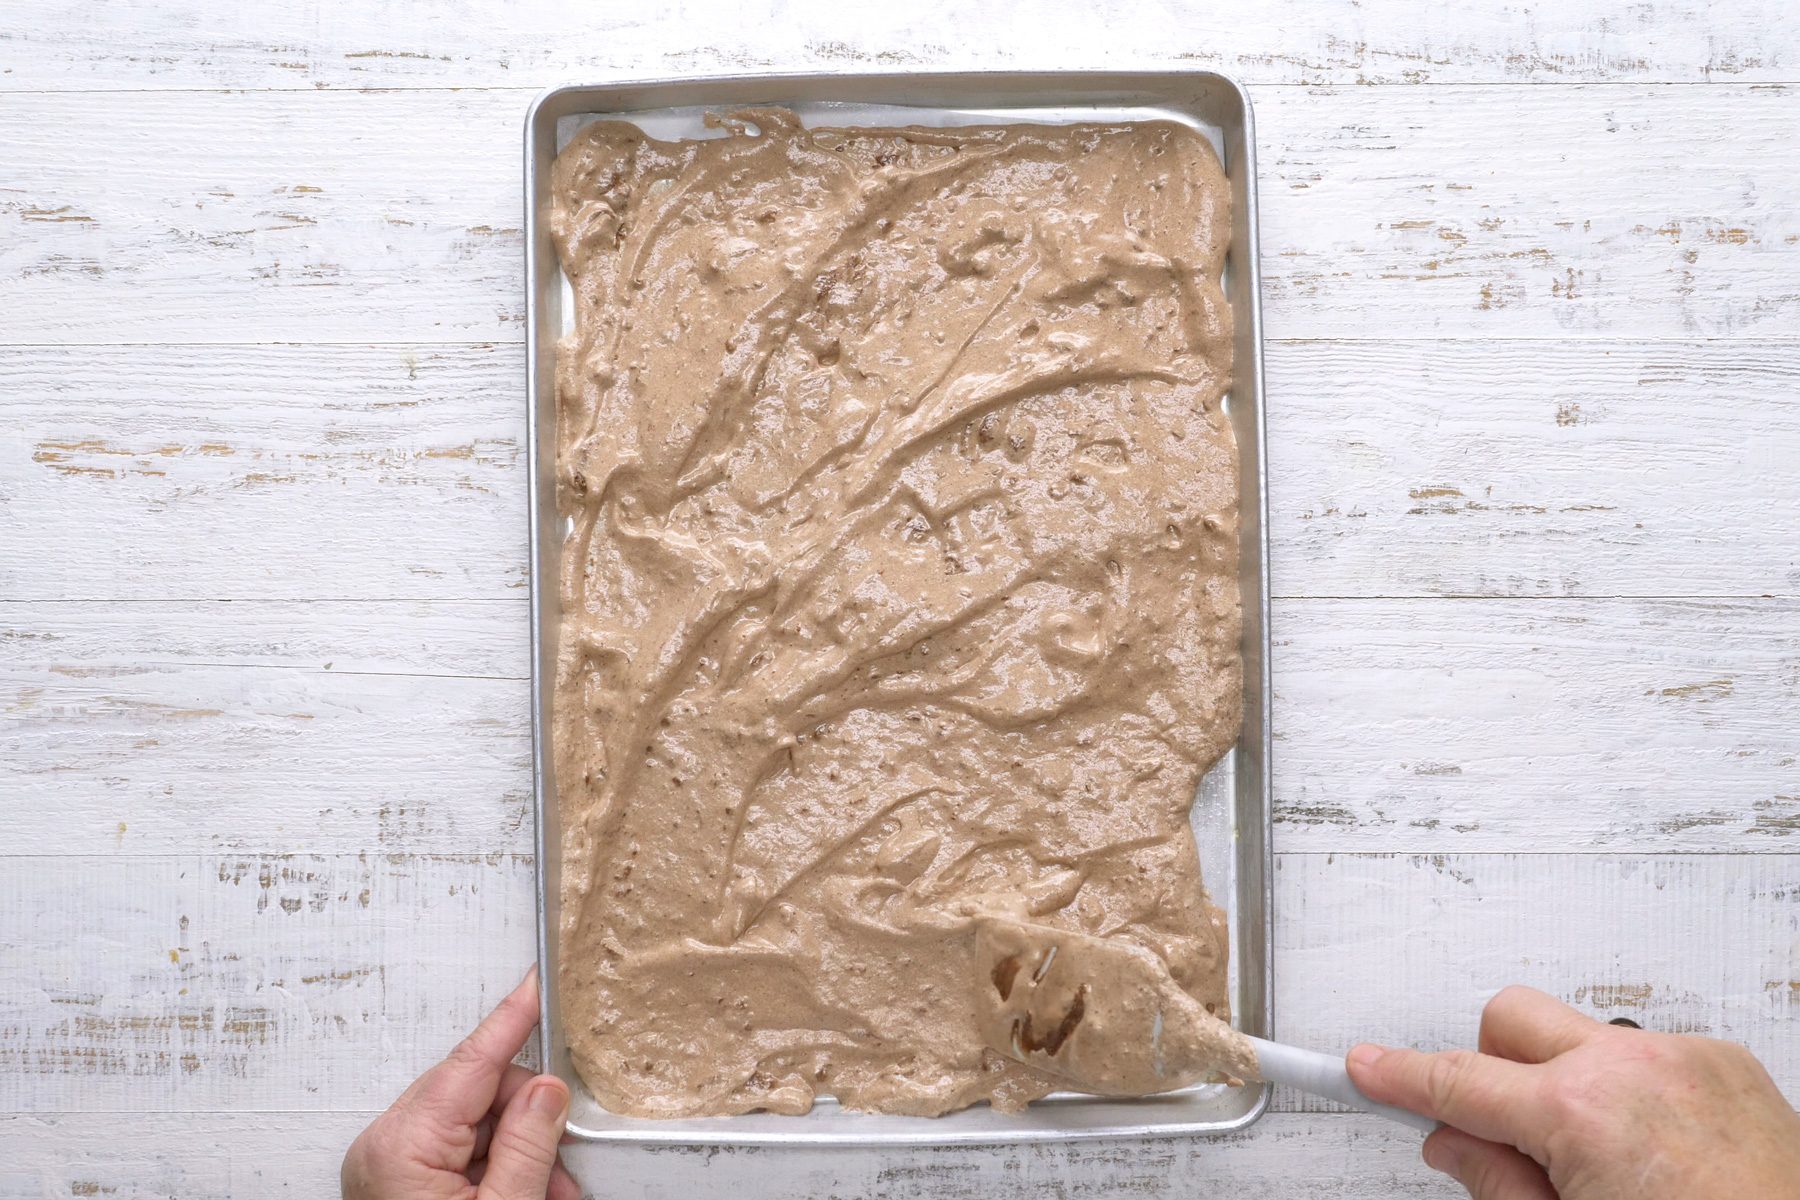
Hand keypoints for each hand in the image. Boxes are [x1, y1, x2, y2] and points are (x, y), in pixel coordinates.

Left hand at [343, 968, 579, 1199]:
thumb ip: (528, 1146)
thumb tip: (547, 1093)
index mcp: (404, 1145)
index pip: (472, 1060)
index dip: (513, 1018)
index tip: (537, 982)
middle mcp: (387, 1145)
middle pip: (480, 1091)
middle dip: (529, 1119)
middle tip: (561, 1160)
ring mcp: (389, 1162)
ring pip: (475, 1121)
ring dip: (518, 1149)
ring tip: (544, 1190)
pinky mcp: (397, 1177)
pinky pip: (458, 1148)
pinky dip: (496, 1166)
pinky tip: (519, 1190)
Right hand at [1346, 985, 1799, 1199]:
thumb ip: (1499, 1184)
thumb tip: (1454, 1144)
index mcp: (1581, 1112)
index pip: (1456, 1082)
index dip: (1396, 1076)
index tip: (1361, 1067)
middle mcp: (1630, 1066)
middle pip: (1508, 1019)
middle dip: (1488, 1064)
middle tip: (1500, 1132)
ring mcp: (1684, 1058)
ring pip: (1578, 1035)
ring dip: (1567, 1082)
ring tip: (1599, 1163)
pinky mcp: (1726, 1064)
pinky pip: (1644, 1054)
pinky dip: (1629, 1092)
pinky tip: (1653, 1155)